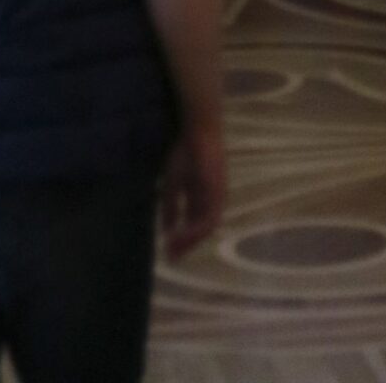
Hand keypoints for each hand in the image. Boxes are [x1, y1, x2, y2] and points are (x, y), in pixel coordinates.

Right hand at [160, 121, 225, 260]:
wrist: (198, 130)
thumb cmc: (185, 151)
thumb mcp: (173, 183)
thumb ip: (171, 206)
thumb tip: (167, 230)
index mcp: (205, 197)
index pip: (196, 224)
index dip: (183, 238)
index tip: (168, 251)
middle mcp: (215, 199)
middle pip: (203, 229)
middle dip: (187, 244)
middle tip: (171, 256)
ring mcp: (218, 195)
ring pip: (208, 227)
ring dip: (191, 240)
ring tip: (175, 248)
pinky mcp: (218, 191)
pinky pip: (209, 218)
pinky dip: (196, 230)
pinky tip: (181, 235)